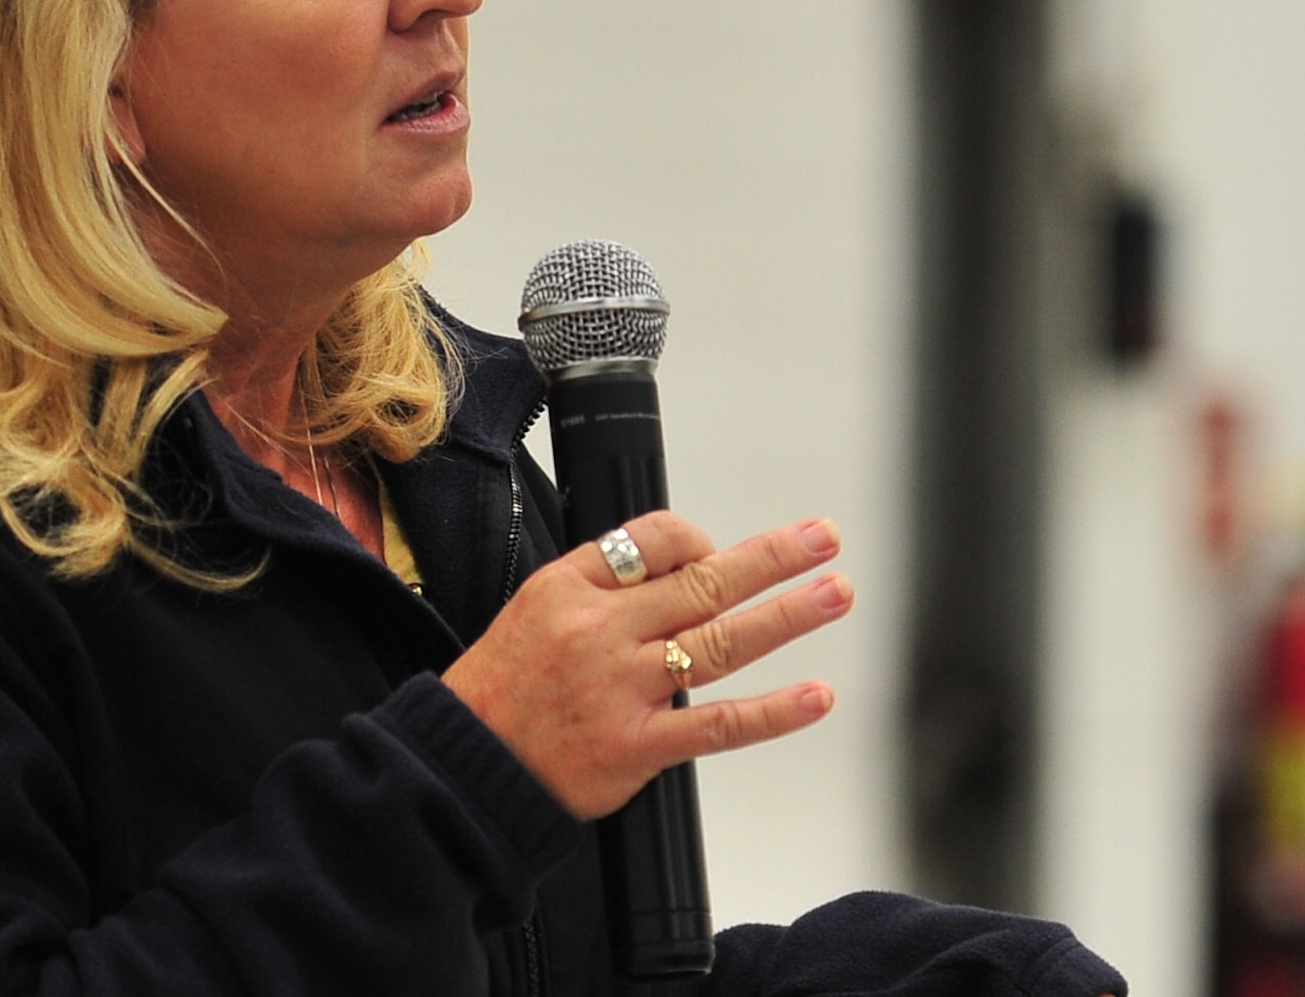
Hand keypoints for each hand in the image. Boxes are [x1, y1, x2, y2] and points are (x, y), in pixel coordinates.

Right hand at [442, 511, 852, 818]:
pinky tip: (815, 695)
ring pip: (721, 641)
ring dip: (787, 614)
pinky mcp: (638, 747)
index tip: (718, 551)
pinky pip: (718, 725)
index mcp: (571, 588)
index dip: (697, 540)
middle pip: (703, 581)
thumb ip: (601, 585)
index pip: (653, 540)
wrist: (468, 767)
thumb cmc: (502, 689)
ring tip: (836, 592)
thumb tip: (678, 567)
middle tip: (822, 537)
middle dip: (771, 556)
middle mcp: (601, 631)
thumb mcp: (534, 608)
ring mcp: (623, 690)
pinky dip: (773, 711)